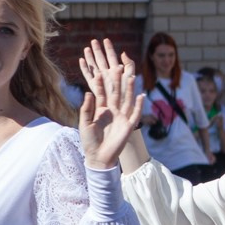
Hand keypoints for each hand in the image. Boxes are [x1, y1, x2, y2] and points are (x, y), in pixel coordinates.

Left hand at [77, 40, 144, 168]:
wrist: (98, 157)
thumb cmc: (89, 141)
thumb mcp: (84, 123)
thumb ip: (86, 108)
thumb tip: (88, 92)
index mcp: (101, 110)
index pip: (101, 94)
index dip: (100, 84)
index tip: (99, 72)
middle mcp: (112, 111)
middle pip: (116, 93)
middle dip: (116, 81)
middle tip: (117, 67)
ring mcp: (121, 118)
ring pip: (127, 100)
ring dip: (129, 89)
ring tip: (131, 76)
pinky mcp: (128, 126)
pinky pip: (135, 114)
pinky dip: (138, 106)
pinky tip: (141, 96)